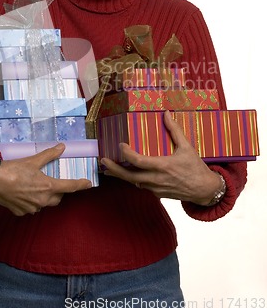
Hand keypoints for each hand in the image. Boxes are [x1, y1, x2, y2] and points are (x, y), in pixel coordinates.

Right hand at [0, 143, 92, 215]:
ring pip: (44, 204)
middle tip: (54, 183)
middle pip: (58, 198)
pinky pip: (31, 208)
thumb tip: (62, 147)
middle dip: (59, 191)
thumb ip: (49, 154)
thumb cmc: (14, 169)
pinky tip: (24, 193)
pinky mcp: (21, 212)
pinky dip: (31, 202)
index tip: (89, 184)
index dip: (81, 185)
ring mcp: (32, 208)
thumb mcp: (33, 160)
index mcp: (48, 187)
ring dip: (44, 197)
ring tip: (35, 187)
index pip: (70, 187)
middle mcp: (43, 200)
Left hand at [100, 110, 222, 204]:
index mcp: (163, 166)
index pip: (139, 161)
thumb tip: (166, 113)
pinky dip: (133, 179)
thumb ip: (175, 130)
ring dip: (121, 175)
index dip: (127, 154)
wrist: (204, 190)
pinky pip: (142, 185)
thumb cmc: (196, 168)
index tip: (120, 145)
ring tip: (108, 168)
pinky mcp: (158, 194)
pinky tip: (127, 173)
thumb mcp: (187, 147)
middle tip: (103, 161)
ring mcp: (156, 188)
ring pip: (134, 182)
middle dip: (114, 169)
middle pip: (129, 176)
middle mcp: (157, 179)